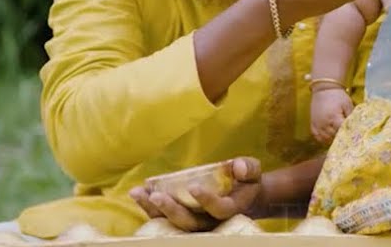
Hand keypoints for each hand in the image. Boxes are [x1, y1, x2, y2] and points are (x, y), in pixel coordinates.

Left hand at [129, 157, 263, 230]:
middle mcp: (211, 222)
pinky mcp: (184, 219)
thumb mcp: (252, 172)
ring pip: (174, 224)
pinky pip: (165, 219)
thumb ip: (248, 167)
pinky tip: (140, 194)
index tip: (193, 187)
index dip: (207, 201)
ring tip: (138, 193)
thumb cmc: (246, 182)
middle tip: (156, 195)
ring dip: (154, 210)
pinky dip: (151, 209)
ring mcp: (196, 223)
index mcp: (230, 209)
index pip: (219, 209)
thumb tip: (238, 166)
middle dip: (172, 210)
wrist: (243, 198)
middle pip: (190, 223)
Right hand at [310, 87, 354, 143]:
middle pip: (334, 136)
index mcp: (334, 117)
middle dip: (341, 136)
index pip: (342, 131)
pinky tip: (329, 137)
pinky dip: (323, 138)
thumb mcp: (348, 104)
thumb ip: (351, 116)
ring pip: (326, 139)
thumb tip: (356, 127)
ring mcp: (317, 125)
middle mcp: (324, 123)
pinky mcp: (313, 124)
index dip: (348, 133)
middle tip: (346, 135)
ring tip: (338, 136)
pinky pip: (317, 136)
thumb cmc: (338, 96)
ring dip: (332, 139)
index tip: (352, 133)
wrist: (324, 88)